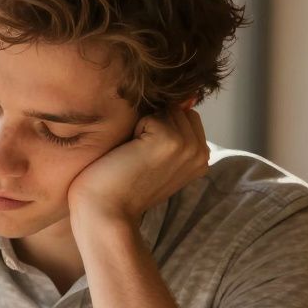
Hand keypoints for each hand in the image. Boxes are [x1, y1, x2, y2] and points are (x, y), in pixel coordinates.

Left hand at [66, 99, 209, 225]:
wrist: (105, 212)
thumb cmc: (120, 185)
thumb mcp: (153, 156)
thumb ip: (173, 130)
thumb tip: (188, 94)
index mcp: (202, 157)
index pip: (184, 115)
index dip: (158, 128)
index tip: (145, 159)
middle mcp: (201, 152)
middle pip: (176, 108)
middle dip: (152, 124)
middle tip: (137, 158)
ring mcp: (188, 146)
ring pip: (165, 109)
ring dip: (142, 127)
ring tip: (134, 157)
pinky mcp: (170, 140)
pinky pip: (149, 114)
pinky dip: (133, 130)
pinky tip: (129, 156)